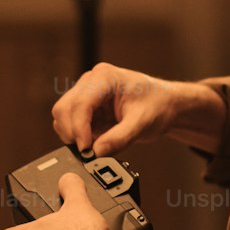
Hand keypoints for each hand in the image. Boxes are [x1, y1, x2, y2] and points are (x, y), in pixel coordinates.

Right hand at [52, 62, 179, 155]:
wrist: (166, 105)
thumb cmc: (158, 105)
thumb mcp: (143, 123)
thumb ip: (120, 138)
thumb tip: (96, 152)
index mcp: (105, 77)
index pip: (80, 103)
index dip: (79, 128)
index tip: (86, 149)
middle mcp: (91, 81)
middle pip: (65, 108)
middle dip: (73, 133)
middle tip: (89, 152)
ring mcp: (86, 93)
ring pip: (63, 116)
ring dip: (73, 135)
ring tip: (94, 147)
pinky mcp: (87, 107)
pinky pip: (71, 122)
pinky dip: (77, 136)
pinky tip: (94, 142)